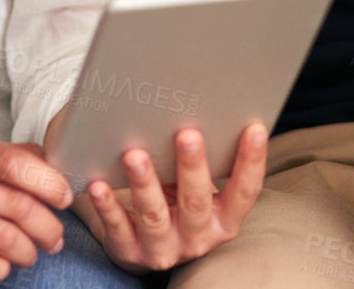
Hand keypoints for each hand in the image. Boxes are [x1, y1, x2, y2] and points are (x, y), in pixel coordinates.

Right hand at [0, 136, 72, 283]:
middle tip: (55, 239)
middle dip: (47, 226)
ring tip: (31, 254)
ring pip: (4, 239)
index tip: (65, 198)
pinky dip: (1, 270)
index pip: (15, 163)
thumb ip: (9, 159)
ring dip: (29, 252)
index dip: (49, 182)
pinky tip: (2, 266)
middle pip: (16, 205)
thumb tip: (56, 163)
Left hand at [80, 124, 267, 272]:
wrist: (146, 245)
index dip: (252, 162)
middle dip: (192, 167)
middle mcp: (197, 237)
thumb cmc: (178, 202)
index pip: (244, 192)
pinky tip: (99, 184)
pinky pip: (118, 226)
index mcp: (223, 219)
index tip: (254, 128)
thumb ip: (204, 161)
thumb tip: (203, 103)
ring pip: (154, 215)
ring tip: (134, 154)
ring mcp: (163, 247)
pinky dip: (108, 205)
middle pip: (196, 202)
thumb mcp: (198, 188)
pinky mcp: (130, 251)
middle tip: (187, 134)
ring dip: (145, 184)